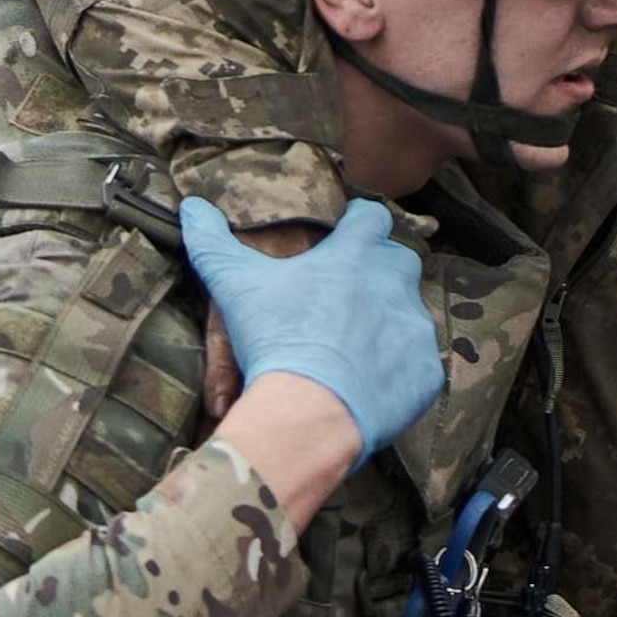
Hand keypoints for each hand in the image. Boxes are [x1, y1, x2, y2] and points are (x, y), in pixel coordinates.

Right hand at [180, 197, 439, 460]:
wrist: (310, 409)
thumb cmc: (274, 338)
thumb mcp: (235, 285)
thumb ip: (212, 242)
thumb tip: (191, 207)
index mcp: (354, 255)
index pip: (371, 218)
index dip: (360, 223)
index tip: (349, 233)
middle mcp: (394, 284)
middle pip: (398, 262)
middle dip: (380, 272)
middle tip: (350, 295)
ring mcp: (415, 327)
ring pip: (411, 313)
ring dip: (389, 322)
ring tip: (356, 345)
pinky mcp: (424, 370)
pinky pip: (419, 363)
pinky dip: (399, 369)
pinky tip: (371, 381)